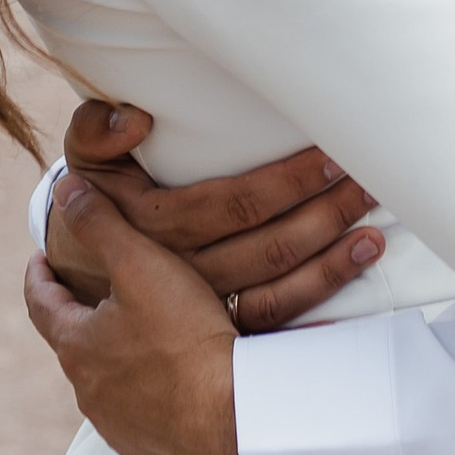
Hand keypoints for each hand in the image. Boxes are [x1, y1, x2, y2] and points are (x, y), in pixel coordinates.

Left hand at [24, 178, 242, 454]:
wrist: (233, 420)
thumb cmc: (185, 338)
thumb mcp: (141, 265)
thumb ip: (100, 223)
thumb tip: (64, 190)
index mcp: (77, 346)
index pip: (41, 303)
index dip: (39, 276)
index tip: (41, 259)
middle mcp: (89, 394)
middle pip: (76, 346)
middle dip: (84, 318)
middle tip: (98, 294)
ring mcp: (120, 430)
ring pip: (110, 387)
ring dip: (118, 362)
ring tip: (144, 340)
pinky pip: (144, 425)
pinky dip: (150, 403)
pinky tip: (175, 392)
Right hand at [51, 97, 386, 336]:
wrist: (81, 277)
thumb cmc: (97, 204)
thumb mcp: (86, 162)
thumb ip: (95, 131)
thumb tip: (134, 120)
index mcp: (156, 228)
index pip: (233, 203)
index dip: (285, 183)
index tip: (330, 157)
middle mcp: (183, 274)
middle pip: (267, 247)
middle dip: (324, 214)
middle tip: (370, 184)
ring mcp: (202, 312)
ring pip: (275, 290)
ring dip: (329, 264)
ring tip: (374, 234)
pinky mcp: (217, 335)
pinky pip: (272, 329)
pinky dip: (313, 310)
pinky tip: (349, 288)